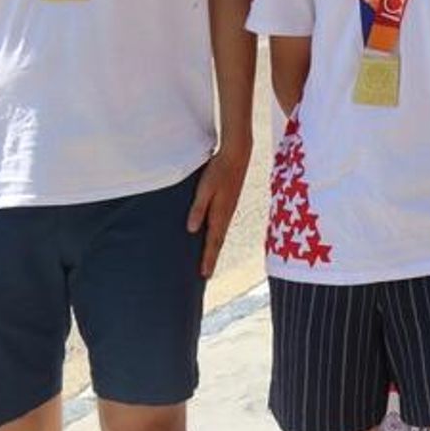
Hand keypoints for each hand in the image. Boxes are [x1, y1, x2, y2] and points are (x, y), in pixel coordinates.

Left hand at [186, 141, 251, 278]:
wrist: (238, 155)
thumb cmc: (219, 170)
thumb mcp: (205, 188)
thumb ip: (198, 208)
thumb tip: (191, 230)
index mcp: (220, 213)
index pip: (213, 242)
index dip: (208, 259)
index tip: (205, 275)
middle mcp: (227, 214)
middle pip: (218, 242)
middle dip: (212, 258)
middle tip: (206, 274)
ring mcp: (230, 208)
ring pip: (221, 233)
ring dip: (215, 248)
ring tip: (209, 259)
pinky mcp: (230, 202)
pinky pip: (222, 225)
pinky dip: (217, 235)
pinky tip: (214, 235)